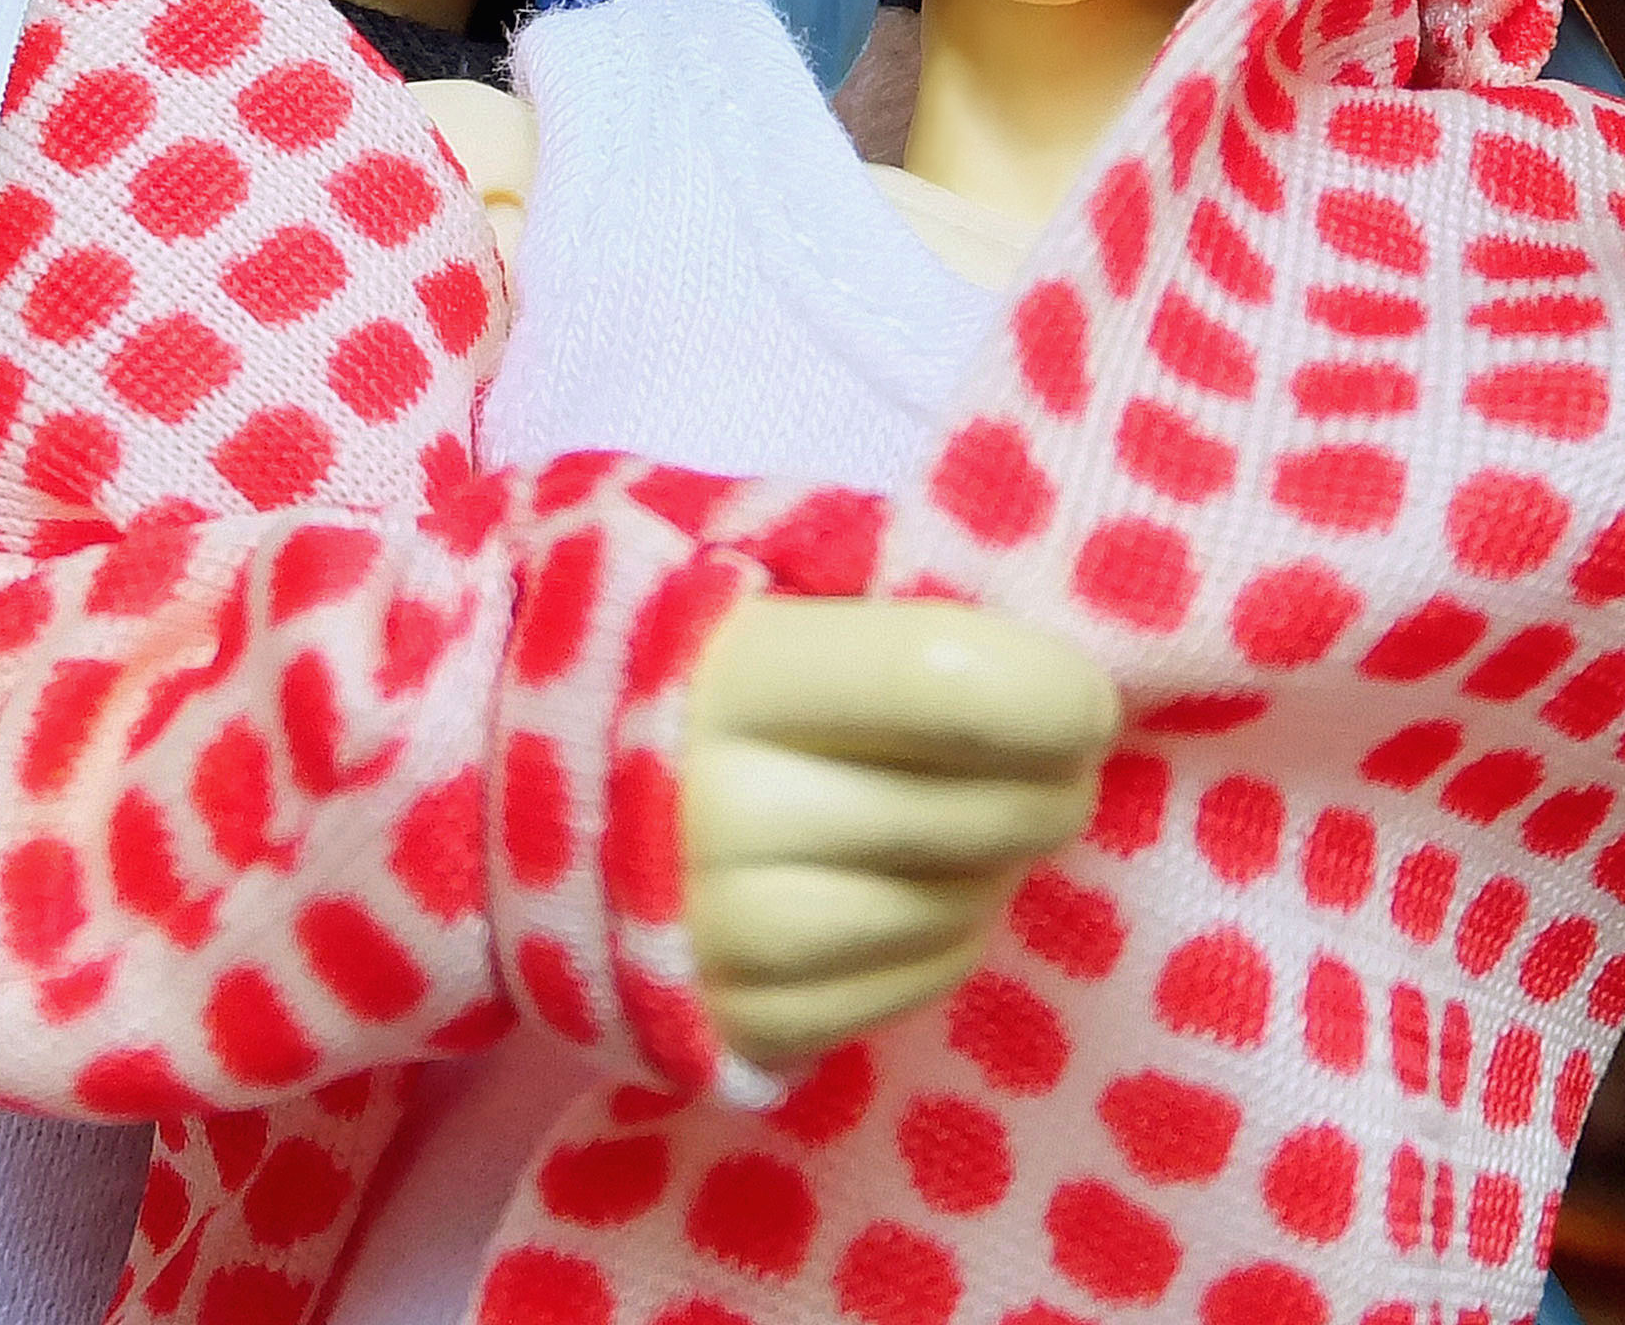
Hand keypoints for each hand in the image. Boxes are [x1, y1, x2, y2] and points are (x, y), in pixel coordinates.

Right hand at [680, 596, 1118, 1071]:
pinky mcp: (741, 1024)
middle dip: (1055, 786)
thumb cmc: (708, 679)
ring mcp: (722, 934)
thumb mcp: (777, 600)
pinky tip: (926, 890)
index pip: (949, 683)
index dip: (1055, 694)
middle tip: (1062, 766)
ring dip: (1002, 866)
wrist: (540, 807)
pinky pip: (916, 986)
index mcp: (730, 675)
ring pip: (959, 909)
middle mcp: (716, 810)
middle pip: (980, 813)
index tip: (1084, 700)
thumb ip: (901, 614)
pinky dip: (951, 940)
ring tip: (979, 826)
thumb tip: (1068, 672)